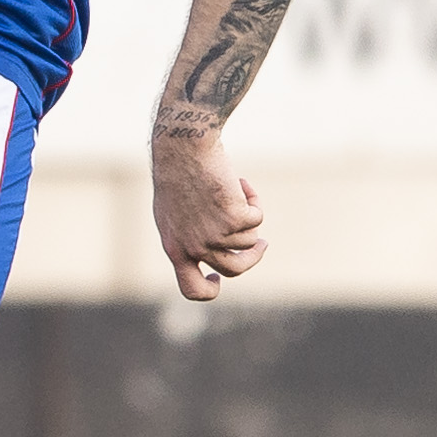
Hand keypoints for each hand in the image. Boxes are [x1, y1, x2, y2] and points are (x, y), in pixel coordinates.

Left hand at [151, 131, 267, 300]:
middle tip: (262, 243)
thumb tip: (211, 254)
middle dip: (253, 257)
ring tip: (235, 188)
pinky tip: (239, 182)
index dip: (208, 289)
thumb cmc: (177, 174)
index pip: (191, 289)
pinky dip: (253, 199)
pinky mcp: (234, 218)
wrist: (184, 147)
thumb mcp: (175, 213)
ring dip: (248, 215)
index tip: (217, 278)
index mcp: (175, 248)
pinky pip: (257, 217)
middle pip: (234, 269)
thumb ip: (188, 237)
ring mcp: (215, 235)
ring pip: (249, 239)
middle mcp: (195, 247)